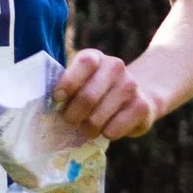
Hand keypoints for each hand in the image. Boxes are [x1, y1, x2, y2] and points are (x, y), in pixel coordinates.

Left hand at [50, 48, 164, 142]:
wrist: (138, 97)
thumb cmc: (99, 92)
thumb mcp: (84, 82)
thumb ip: (69, 87)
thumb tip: (51, 104)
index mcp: (96, 58)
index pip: (84, 63)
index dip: (68, 82)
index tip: (57, 99)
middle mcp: (115, 67)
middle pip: (87, 97)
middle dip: (73, 116)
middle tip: (71, 122)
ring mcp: (131, 86)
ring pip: (97, 118)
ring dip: (88, 129)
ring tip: (88, 128)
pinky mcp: (142, 107)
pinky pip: (113, 129)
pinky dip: (105, 134)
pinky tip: (107, 129)